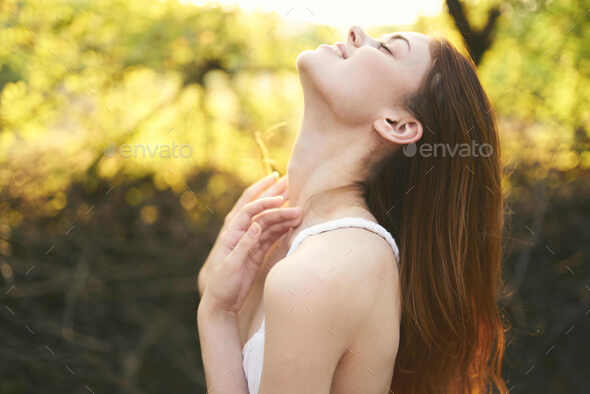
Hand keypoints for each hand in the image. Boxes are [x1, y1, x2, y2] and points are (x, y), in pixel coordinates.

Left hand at [202, 192, 301, 313]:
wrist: (220, 303)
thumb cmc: (222, 284)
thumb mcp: (231, 265)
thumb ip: (244, 244)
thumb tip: (256, 225)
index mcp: (231, 233)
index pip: (249, 210)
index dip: (264, 201)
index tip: (281, 198)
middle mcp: (241, 233)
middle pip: (259, 209)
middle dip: (273, 194)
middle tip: (289, 181)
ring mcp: (250, 242)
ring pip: (269, 222)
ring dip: (283, 215)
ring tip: (300, 210)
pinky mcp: (257, 252)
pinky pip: (272, 236)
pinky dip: (282, 229)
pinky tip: (293, 224)